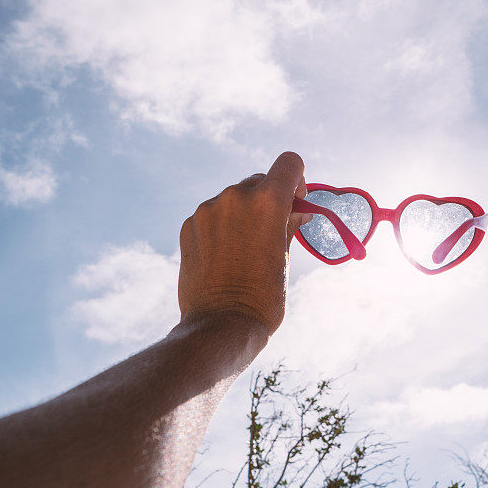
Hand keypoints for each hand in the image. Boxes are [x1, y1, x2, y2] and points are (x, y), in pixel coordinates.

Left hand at [178, 151, 310, 334]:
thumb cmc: (263, 296)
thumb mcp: (285, 257)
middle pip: (259, 181)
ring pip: (233, 198)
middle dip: (269, 200)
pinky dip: (222, 226)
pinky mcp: (188, 225)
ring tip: (246, 248)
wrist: (221, 325)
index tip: (295, 201)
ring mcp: (207, 210)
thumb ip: (289, 225)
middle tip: (273, 230)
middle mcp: (235, 197)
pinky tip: (225, 255)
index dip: (296, 179)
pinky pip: (212, 215)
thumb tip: (299, 212)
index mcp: (267, 201)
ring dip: (243, 213)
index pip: (289, 163)